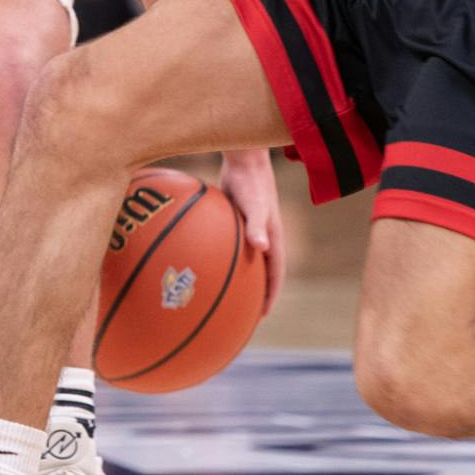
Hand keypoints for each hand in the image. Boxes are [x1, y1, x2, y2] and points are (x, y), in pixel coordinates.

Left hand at [219, 149, 283, 314]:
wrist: (243, 159)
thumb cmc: (252, 182)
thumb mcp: (257, 206)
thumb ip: (258, 226)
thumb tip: (262, 247)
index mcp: (273, 239)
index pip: (276, 274)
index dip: (270, 295)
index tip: (261, 315)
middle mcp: (262, 237)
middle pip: (260, 270)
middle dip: (253, 292)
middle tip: (240, 312)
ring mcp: (249, 229)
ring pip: (243, 258)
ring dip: (236, 276)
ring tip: (220, 293)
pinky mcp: (234, 220)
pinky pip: (228, 244)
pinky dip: (218, 255)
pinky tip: (199, 262)